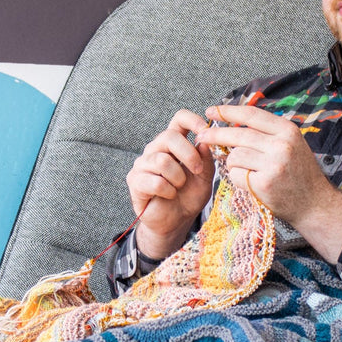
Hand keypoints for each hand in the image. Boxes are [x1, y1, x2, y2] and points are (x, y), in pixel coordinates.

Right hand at [125, 109, 215, 258]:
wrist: (175, 222)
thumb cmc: (188, 197)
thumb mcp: (204, 178)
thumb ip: (206, 160)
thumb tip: (204, 141)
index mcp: (174, 144)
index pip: (178, 119)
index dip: (192, 120)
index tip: (204, 130)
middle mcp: (156, 149)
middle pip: (169, 136)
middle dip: (188, 154)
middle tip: (197, 171)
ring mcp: (143, 164)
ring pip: (162, 161)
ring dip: (178, 178)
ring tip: (179, 187)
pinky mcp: (135, 181)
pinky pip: (155, 181)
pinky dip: (168, 191)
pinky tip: (169, 196)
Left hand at [199, 104, 341, 261]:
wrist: (314, 204)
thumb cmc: (299, 174)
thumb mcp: (291, 144)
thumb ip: (267, 133)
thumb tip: (232, 122)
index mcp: (287, 130)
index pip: (251, 115)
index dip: (228, 111)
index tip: (211, 110)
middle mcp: (281, 145)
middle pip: (237, 134)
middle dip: (215, 134)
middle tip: (201, 135)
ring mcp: (273, 164)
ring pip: (234, 156)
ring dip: (233, 163)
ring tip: (248, 171)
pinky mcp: (263, 183)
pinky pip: (235, 175)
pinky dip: (237, 179)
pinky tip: (250, 183)